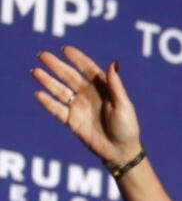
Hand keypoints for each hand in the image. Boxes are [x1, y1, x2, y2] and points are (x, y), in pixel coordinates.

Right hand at [32, 46, 141, 166]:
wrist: (120, 151)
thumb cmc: (127, 128)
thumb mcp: (123, 105)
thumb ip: (115, 86)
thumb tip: (113, 63)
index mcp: (103, 89)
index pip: (88, 69)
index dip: (77, 59)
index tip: (65, 49)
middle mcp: (89, 95)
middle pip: (69, 76)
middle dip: (56, 66)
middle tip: (42, 55)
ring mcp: (79, 107)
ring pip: (60, 90)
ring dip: (48, 81)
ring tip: (35, 71)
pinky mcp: (72, 121)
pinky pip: (57, 109)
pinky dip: (48, 102)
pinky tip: (38, 93)